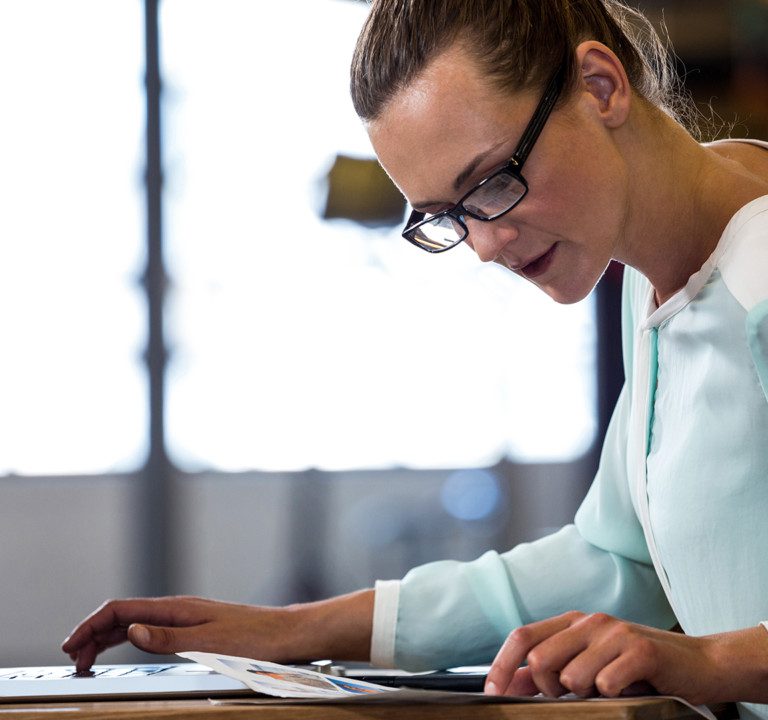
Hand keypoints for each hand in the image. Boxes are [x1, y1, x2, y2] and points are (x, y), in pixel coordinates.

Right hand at [62, 591, 373, 672]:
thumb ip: (168, 638)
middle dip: (94, 633)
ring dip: (109, 638)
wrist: (286, 635)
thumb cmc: (255, 638)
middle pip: (124, 615)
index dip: (92, 624)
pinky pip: (153, 631)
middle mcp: (179, 609)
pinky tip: (127, 650)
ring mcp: (187, 618)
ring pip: (136, 623)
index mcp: (177, 608)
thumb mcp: (209, 642)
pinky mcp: (196, 628)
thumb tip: (130, 630)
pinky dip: (131, 640)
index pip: (122, 608)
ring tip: (90, 658)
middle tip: (74, 658)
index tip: (72, 645)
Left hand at [484, 611, 767, 704]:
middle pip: (541, 659)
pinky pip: (607, 683)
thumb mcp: (591, 665)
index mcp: (573, 623)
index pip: (522, 636)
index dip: (503, 665)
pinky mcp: (641, 649)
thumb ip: (551, 670)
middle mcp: (590, 621)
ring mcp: (615, 633)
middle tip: (573, 697)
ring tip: (610, 690)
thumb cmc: (640, 668)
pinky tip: (630, 688)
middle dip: (548, 689)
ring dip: (586, 695)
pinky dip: (614, 694)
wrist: (700, 664)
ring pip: (572, 676)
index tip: (493, 692)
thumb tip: (512, 683)